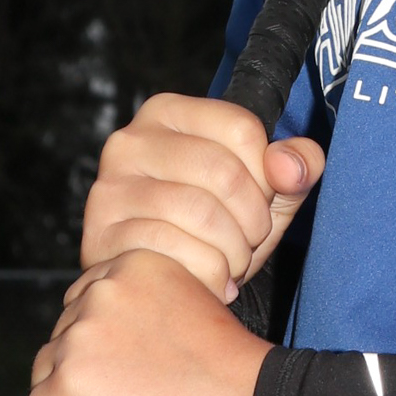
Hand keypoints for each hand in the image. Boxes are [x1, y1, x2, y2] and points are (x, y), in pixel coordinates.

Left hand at [27, 249, 267, 395]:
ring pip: (47, 371)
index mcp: (136, 265)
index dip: (103, 338)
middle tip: (126, 395)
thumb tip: (121, 341)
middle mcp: (102, 292)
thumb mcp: (197, 307)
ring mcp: (82, 337)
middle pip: (64, 334)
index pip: (86, 299)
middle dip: (86, 365)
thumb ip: (155, 308)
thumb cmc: (237, 374)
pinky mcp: (69, 384)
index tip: (126, 364)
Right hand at [80, 93, 325, 298]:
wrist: (154, 282)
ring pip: (199, 212)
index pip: (242, 129)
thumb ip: (294, 167)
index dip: (267, 175)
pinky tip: (211, 283)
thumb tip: (290, 166)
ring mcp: (111, 186)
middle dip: (253, 220)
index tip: (263, 202)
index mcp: (169, 113)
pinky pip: (171, 248)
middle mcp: (131, 140)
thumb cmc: (211, 228)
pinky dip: (206, 273)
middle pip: (223, 172)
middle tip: (250, 243)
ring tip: (232, 264)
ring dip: (232, 252)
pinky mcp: (101, 232)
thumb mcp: (263, 192)